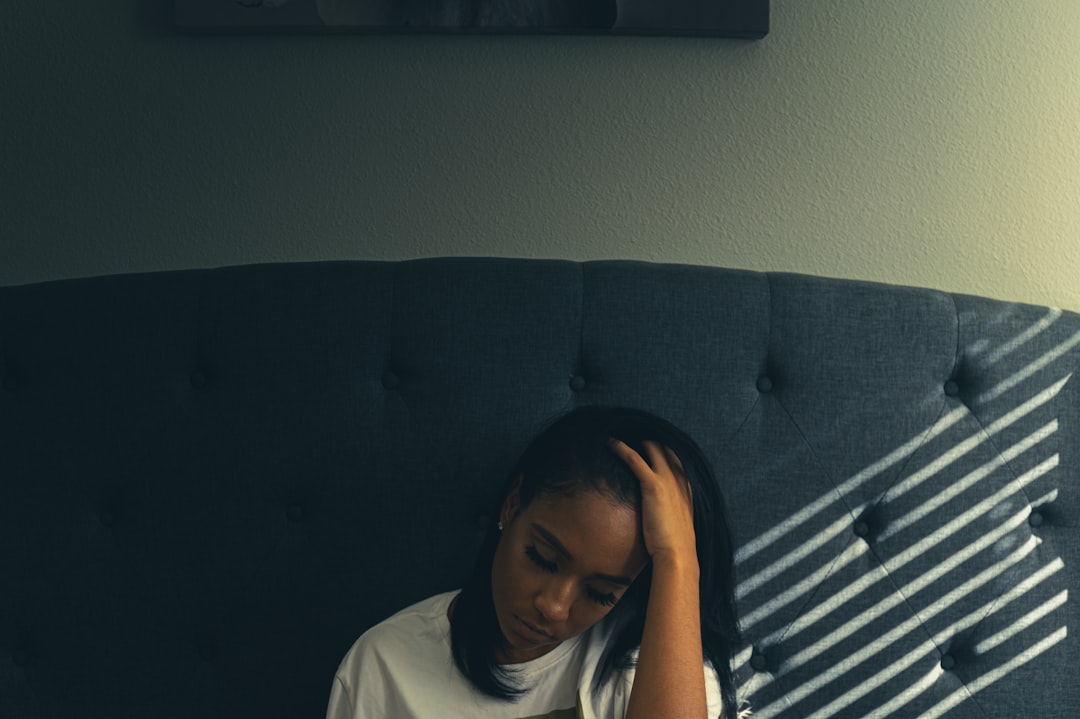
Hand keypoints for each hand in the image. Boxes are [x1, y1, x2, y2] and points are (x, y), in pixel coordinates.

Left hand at [609, 439, 696, 567]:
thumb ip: (670, 511)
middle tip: (629, 434)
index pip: (674, 457)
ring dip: (635, 438)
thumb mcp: (677, 522)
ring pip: (651, 447)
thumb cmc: (675, 545)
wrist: (678, 555)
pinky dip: (621, 447)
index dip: (660, 449)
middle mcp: (679, 478)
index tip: (645, 444)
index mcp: (686, 486)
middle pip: (664, 447)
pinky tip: (611, 443)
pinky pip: (634, 458)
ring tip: (619, 436)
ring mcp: (668, 479)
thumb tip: (658, 513)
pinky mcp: (653, 484)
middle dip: (647, 439)